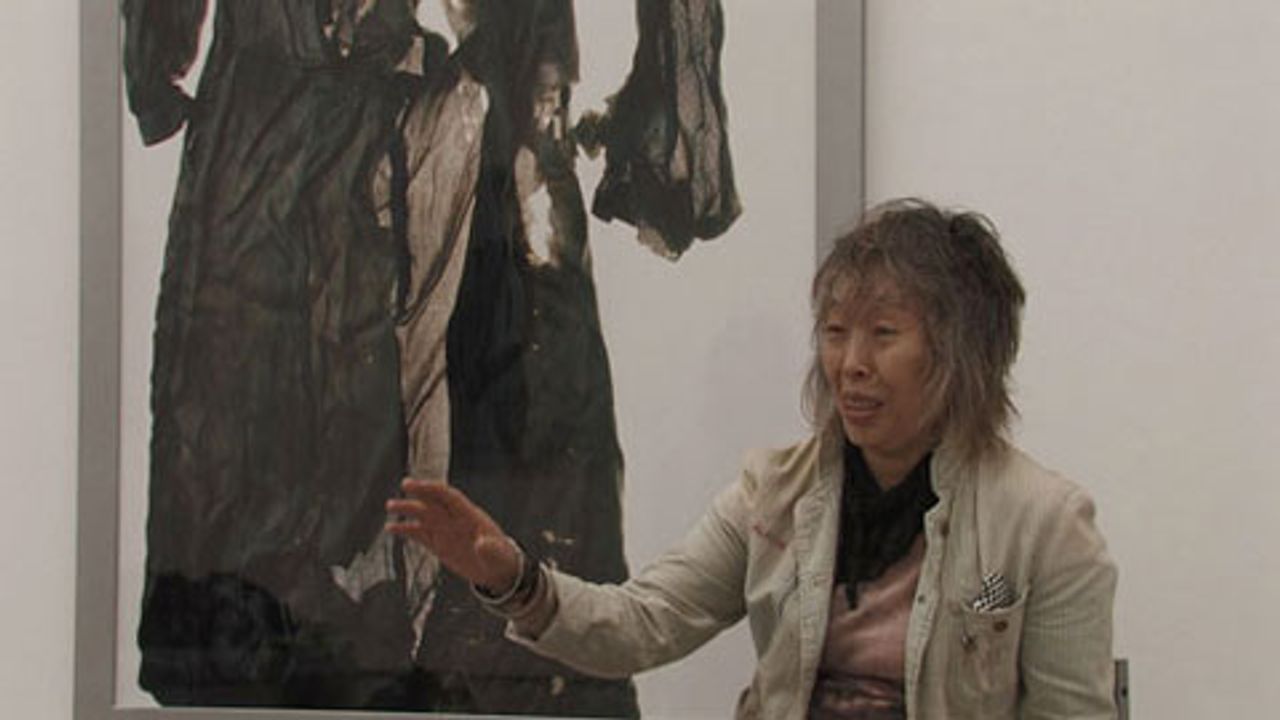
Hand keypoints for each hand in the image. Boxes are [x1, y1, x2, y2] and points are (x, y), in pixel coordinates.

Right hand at [386, 479, 521, 593]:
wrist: (498, 571)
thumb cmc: (502, 559)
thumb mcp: (498, 556)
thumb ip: (490, 549)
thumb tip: (482, 544)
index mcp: (470, 516)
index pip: (449, 496)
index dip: (434, 489)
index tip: (420, 485)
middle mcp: (455, 520)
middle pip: (434, 502)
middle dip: (420, 493)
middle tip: (404, 485)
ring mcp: (446, 531)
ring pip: (423, 516)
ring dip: (408, 510)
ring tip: (390, 506)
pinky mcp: (439, 545)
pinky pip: (419, 535)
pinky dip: (405, 530)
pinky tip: (390, 528)